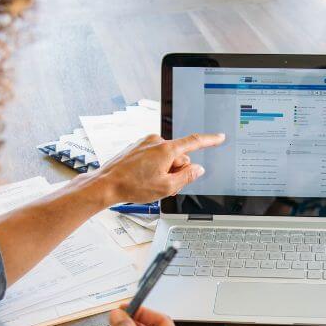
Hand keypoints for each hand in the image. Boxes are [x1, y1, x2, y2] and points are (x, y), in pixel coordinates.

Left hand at [93, 133, 224, 204]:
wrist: (106, 184)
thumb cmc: (132, 186)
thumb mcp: (166, 187)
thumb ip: (186, 177)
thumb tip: (197, 169)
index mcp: (166, 149)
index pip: (194, 142)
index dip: (210, 140)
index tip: (219, 137)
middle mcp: (156, 141)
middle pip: (179, 156)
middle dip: (177, 170)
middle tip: (164, 184)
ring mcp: (145, 143)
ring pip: (166, 157)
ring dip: (164, 169)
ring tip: (149, 182)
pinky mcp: (137, 147)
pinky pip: (153, 156)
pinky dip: (153, 166)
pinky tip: (142, 177)